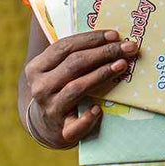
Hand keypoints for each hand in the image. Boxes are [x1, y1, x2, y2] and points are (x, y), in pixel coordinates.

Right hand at [23, 29, 138, 148]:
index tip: (115, 35)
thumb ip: (74, 55)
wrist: (47, 126)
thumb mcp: (58, 70)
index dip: (91, 39)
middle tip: (128, 47)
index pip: (64, 47)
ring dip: (101, 74)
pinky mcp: (61, 130)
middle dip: (103, 52)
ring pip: (77, 87)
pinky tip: (99, 109)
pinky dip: (87, 117)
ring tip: (122, 65)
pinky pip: (75, 125)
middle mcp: (40, 87)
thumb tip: (112, 38)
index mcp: (36, 68)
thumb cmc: (60, 88)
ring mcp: (50, 109)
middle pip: (74, 64)